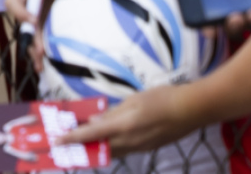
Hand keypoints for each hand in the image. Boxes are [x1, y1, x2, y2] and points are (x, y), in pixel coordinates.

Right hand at [3, 0, 70, 67]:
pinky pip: (41, 38)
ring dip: (35, 51)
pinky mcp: (44, 22)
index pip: (14, 2)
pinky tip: (50, 65)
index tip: (33, 19)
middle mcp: (26, 6)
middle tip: (39, 52)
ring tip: (42, 68)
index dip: (21, 12)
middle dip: (29, 40)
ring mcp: (34, 15)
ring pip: (30, 35)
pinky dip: (44, 51)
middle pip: (21, 25)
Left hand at [55, 84, 194, 156]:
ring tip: (85, 140)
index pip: (92, 134)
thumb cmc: (162, 98)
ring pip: (113, 152)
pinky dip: (112, 146)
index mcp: (124, 126)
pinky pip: (124, 150)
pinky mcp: (149, 148)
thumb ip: (113, 112)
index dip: (73, 138)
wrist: (193, 110)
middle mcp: (130, 142)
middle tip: (68, 142)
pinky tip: (108, 138)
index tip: (57, 141)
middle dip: (83, 147)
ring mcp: (141, 147)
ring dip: (97, 148)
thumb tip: (94, 120)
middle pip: (100, 148)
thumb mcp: (134, 100)